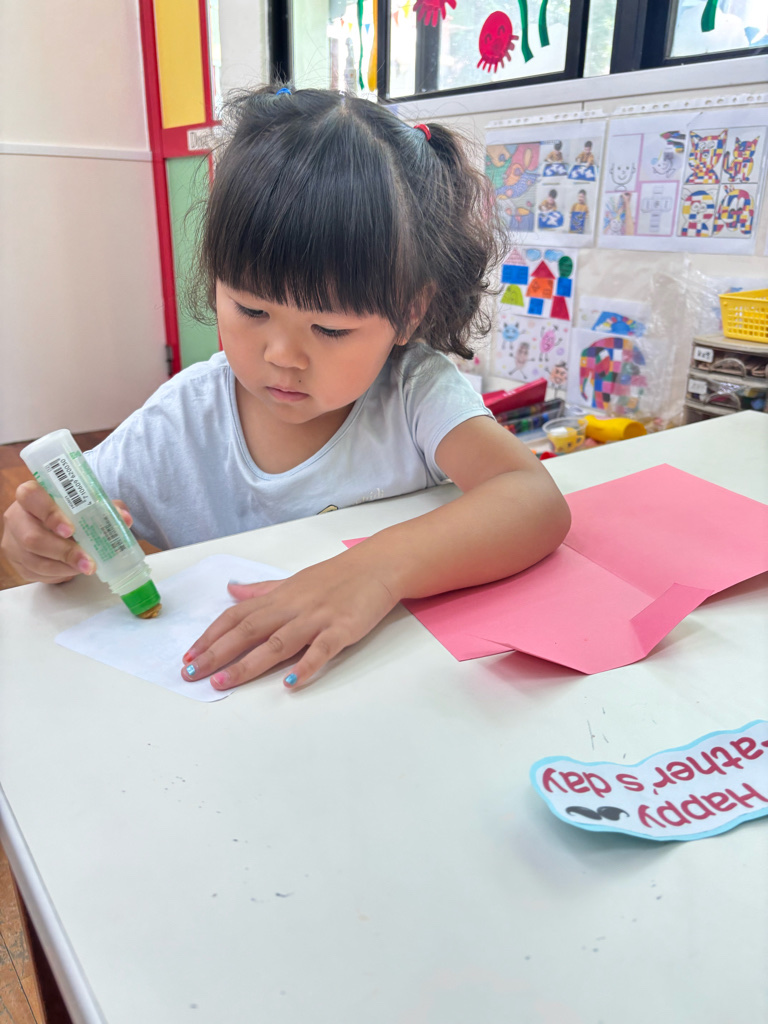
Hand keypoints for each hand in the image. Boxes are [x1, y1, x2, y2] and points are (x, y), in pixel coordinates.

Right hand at [1, 479, 132, 583]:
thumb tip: (124, 518)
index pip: (30, 496)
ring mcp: (13, 542)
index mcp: (31, 495)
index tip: (70, 529)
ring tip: (86, 568)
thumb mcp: (88, 505)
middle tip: (88, 562)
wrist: (54, 528)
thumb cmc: (71, 513)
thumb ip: (106, 507)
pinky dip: (58, 574)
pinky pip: (35, 574)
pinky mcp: (17, 563)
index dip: (49, 513)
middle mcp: (17, 517)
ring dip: (64, 567)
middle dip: (64, 552)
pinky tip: (72, 571)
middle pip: (32, 537)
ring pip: (34, 560)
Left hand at [180, 550, 399, 690]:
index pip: (237, 617)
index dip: (211, 636)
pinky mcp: (341, 630)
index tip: (189, 655)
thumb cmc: (336, 576)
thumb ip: (262, 590)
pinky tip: (290, 683)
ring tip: (222, 682)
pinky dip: (306, 666)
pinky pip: (321, 650)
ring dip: (248, 664)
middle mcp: (292, 607)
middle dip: (217, 653)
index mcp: (279, 597)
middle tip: (191, 673)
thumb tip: (232, 591)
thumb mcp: (293, 580)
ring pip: (276, 644)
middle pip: (248, 631)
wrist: (377, 566)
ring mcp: (316, 619)